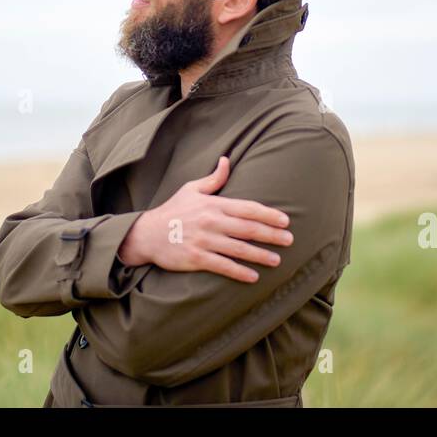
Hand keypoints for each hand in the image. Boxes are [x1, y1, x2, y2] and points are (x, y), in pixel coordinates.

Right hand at [117, 155, 292, 281]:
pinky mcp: (196, 258)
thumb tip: (226, 160)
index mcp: (213, 204)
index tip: (285, 220)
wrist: (147, 233)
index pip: (248, 208)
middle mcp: (211, 221)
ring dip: (260, 255)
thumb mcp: (191, 189)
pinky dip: (239, 272)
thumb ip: (213, 179)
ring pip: (239, 249)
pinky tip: (253, 276)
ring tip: (277, 260)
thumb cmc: (172, 210)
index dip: (269, 214)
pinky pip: (222, 266)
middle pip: (248, 228)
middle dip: (271, 235)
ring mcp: (204, 240)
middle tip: (290, 240)